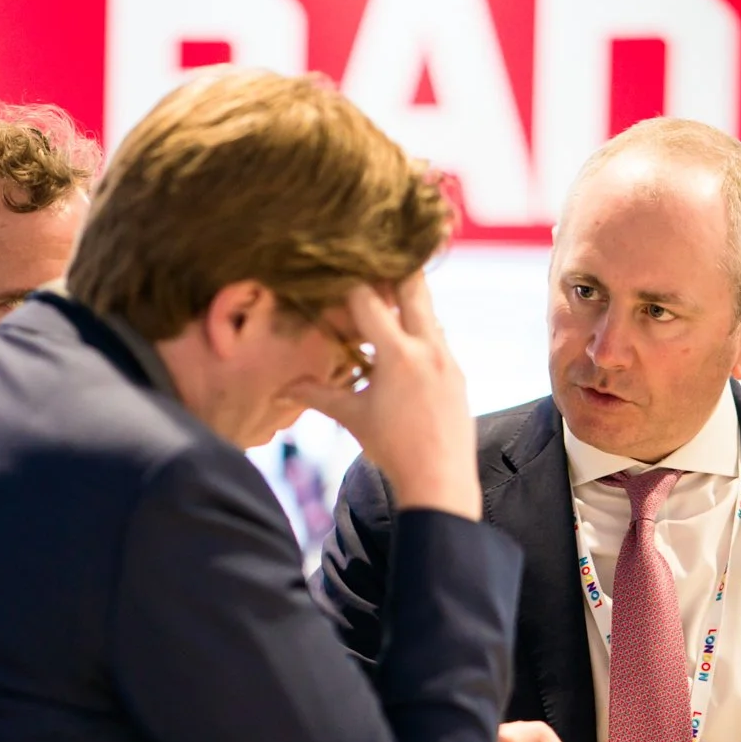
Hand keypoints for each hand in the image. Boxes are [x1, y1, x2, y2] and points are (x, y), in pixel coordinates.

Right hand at [289, 272, 478, 519]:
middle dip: (393, 271)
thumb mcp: (353, 418)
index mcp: (398, 354)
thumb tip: (282, 390)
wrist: (440, 480)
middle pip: (413, 287)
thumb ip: (318, 395)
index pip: (369, 300)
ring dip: (406, 301)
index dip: (348, 285)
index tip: (337, 278)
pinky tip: (403, 342)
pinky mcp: (458, 373)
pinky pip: (438, 337)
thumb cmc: (393, 449)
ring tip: (385, 299)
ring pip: (428, 311)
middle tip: (373, 261)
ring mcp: (448, 358)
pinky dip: (419, 330)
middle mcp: (428, 347)